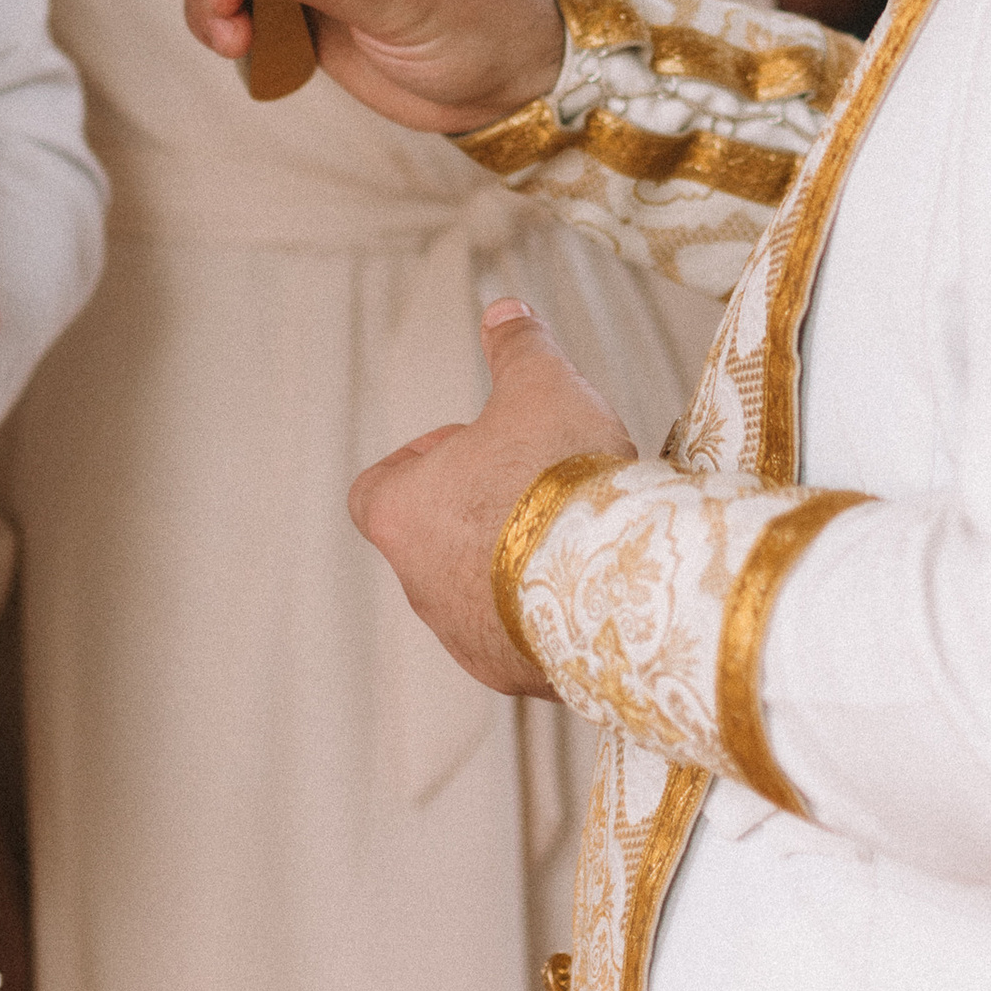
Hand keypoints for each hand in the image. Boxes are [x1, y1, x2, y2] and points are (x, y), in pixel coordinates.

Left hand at [348, 301, 637, 693]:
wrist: (613, 583)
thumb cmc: (559, 477)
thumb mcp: (542, 386)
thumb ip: (517, 348)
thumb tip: (504, 313)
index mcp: (401, 515)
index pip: (377, 488)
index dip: (421, 459)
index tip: (474, 443)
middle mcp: (420, 587)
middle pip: (434, 538)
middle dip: (480, 507)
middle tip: (539, 480)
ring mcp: (468, 641)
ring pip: (478, 594)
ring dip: (515, 564)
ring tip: (574, 531)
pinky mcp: (517, 677)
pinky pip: (523, 637)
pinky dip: (549, 610)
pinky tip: (595, 580)